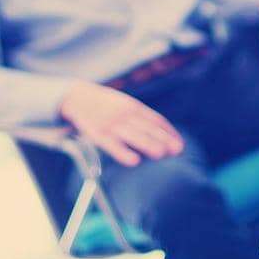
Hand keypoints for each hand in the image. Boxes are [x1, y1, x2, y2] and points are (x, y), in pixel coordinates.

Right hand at [57, 80, 184, 166]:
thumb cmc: (107, 105)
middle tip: (177, 150)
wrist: (79, 97)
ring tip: (161, 153)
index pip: (156, 120)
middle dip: (163, 139)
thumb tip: (161, 131)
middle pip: (148, 128)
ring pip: (133, 135)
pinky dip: (123, 153)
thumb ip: (141, 116)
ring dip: (148, 144)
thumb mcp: (126, 104)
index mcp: (134, 107)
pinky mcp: (98, 134)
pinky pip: (112, 145)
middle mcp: (125, 115)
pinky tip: (133, 161)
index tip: (179, 143)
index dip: (169, 132)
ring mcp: (112, 124)